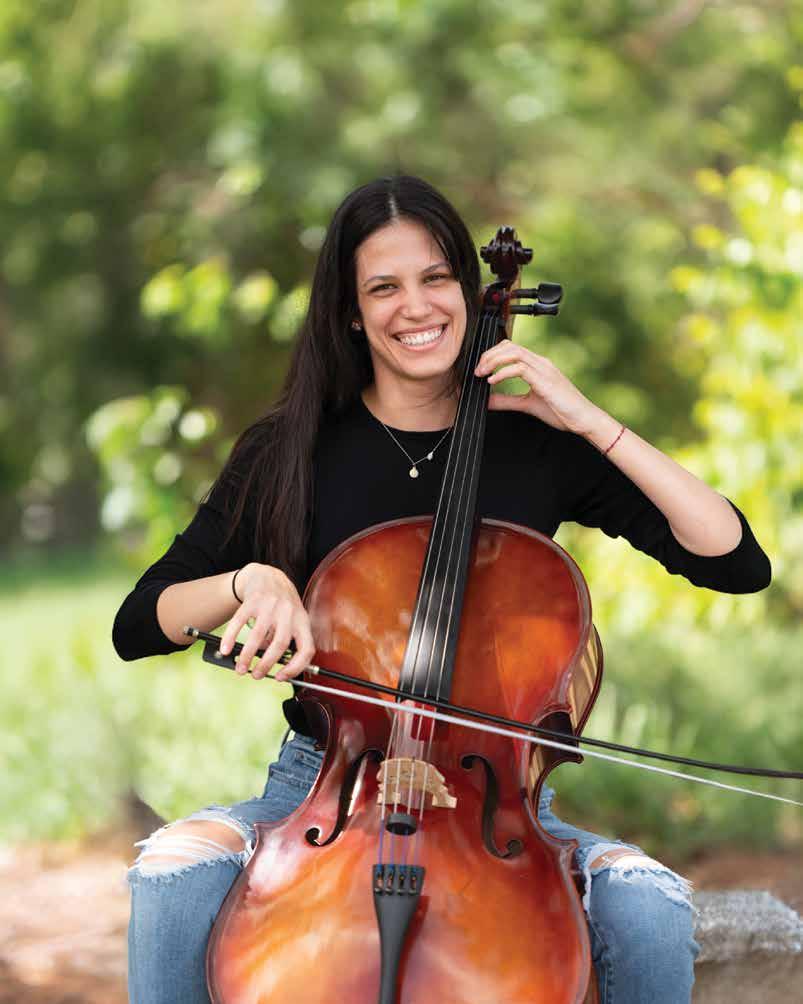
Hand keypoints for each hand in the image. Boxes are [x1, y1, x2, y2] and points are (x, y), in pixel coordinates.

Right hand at [219, 563, 314, 681]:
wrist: (268, 576)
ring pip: (258, 636)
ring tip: (240, 667)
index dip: (296, 667)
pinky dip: (231, 638)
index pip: (306, 649)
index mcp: (302, 621)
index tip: (280, 677)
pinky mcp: (253, 600)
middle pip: (280, 644)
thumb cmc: (281, 604)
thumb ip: (283, 640)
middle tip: (256, 675)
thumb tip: (267, 664)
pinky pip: (240, 622)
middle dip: (266, 664)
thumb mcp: (291, 620)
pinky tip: (226, 649)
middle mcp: (289, 613)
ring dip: (247, 656)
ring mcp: (271, 605)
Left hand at [474, 339, 598, 434]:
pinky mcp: (545, 379)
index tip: (481, 369)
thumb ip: (507, 401)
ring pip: (513, 352)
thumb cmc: (561, 412)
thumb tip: (487, 400)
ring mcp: (543, 369)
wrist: (583, 419)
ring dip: (493, 361)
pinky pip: (520, 368)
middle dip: (489, 355)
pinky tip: (493, 381)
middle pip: (509, 346)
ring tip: (482, 374)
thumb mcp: (527, 405)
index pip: (511, 348)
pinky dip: (502, 372)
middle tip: (477, 371)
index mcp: (538, 366)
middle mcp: (540, 362)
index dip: (493, 354)